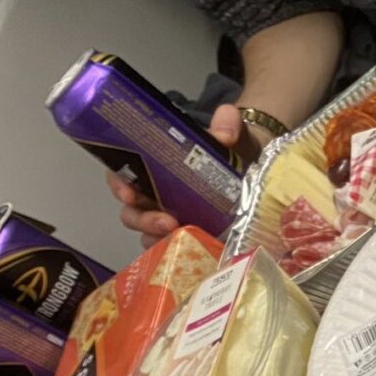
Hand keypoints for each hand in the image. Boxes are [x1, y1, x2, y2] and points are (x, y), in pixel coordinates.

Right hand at [105, 106, 270, 248]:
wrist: (257, 165)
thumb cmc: (233, 144)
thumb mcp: (230, 129)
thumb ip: (227, 123)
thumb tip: (225, 133)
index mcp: (154, 165)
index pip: (121, 174)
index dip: (117, 184)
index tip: (128, 192)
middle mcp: (156, 193)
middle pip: (132, 211)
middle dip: (143, 219)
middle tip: (166, 221)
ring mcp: (171, 216)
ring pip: (148, 234)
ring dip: (158, 239)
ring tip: (179, 238)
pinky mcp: (191, 235)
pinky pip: (173, 249)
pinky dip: (177, 252)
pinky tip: (191, 251)